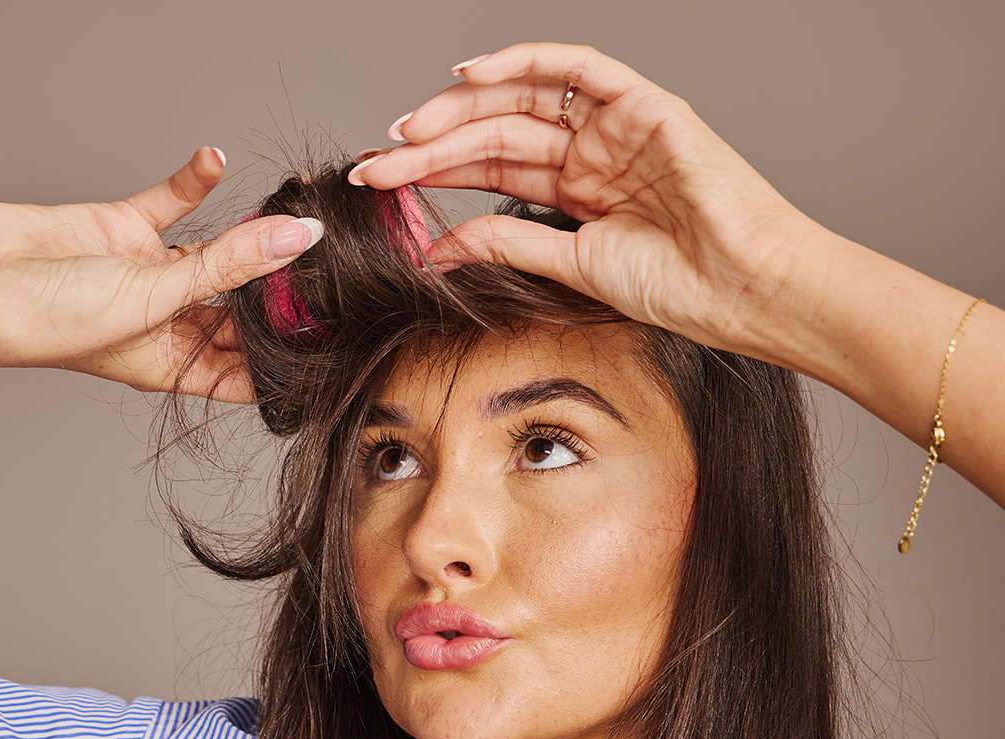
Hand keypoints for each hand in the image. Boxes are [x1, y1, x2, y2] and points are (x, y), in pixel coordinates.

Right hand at [0, 149, 322, 399]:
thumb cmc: (50, 321)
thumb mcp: (155, 298)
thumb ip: (227, 268)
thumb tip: (294, 242)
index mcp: (175, 366)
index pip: (247, 370)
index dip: (288, 355)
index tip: (336, 331)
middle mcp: (166, 324)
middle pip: (240, 308)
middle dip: (280, 288)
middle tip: (330, 262)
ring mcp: (146, 275)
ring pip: (215, 253)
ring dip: (248, 233)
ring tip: (292, 212)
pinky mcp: (122, 229)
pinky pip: (170, 203)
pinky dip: (193, 183)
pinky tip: (215, 163)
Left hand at [350, 42, 823, 361]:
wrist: (746, 286)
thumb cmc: (683, 288)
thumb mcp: (576, 270)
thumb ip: (509, 247)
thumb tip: (441, 250)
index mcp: (580, 196)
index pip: (494, 170)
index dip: (437, 171)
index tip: (384, 181)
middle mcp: (593, 155)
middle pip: (497, 134)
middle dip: (433, 144)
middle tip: (379, 159)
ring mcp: (616, 127)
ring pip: (523, 101)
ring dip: (462, 109)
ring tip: (409, 127)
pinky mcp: (643, 106)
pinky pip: (575, 67)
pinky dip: (523, 62)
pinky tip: (469, 75)